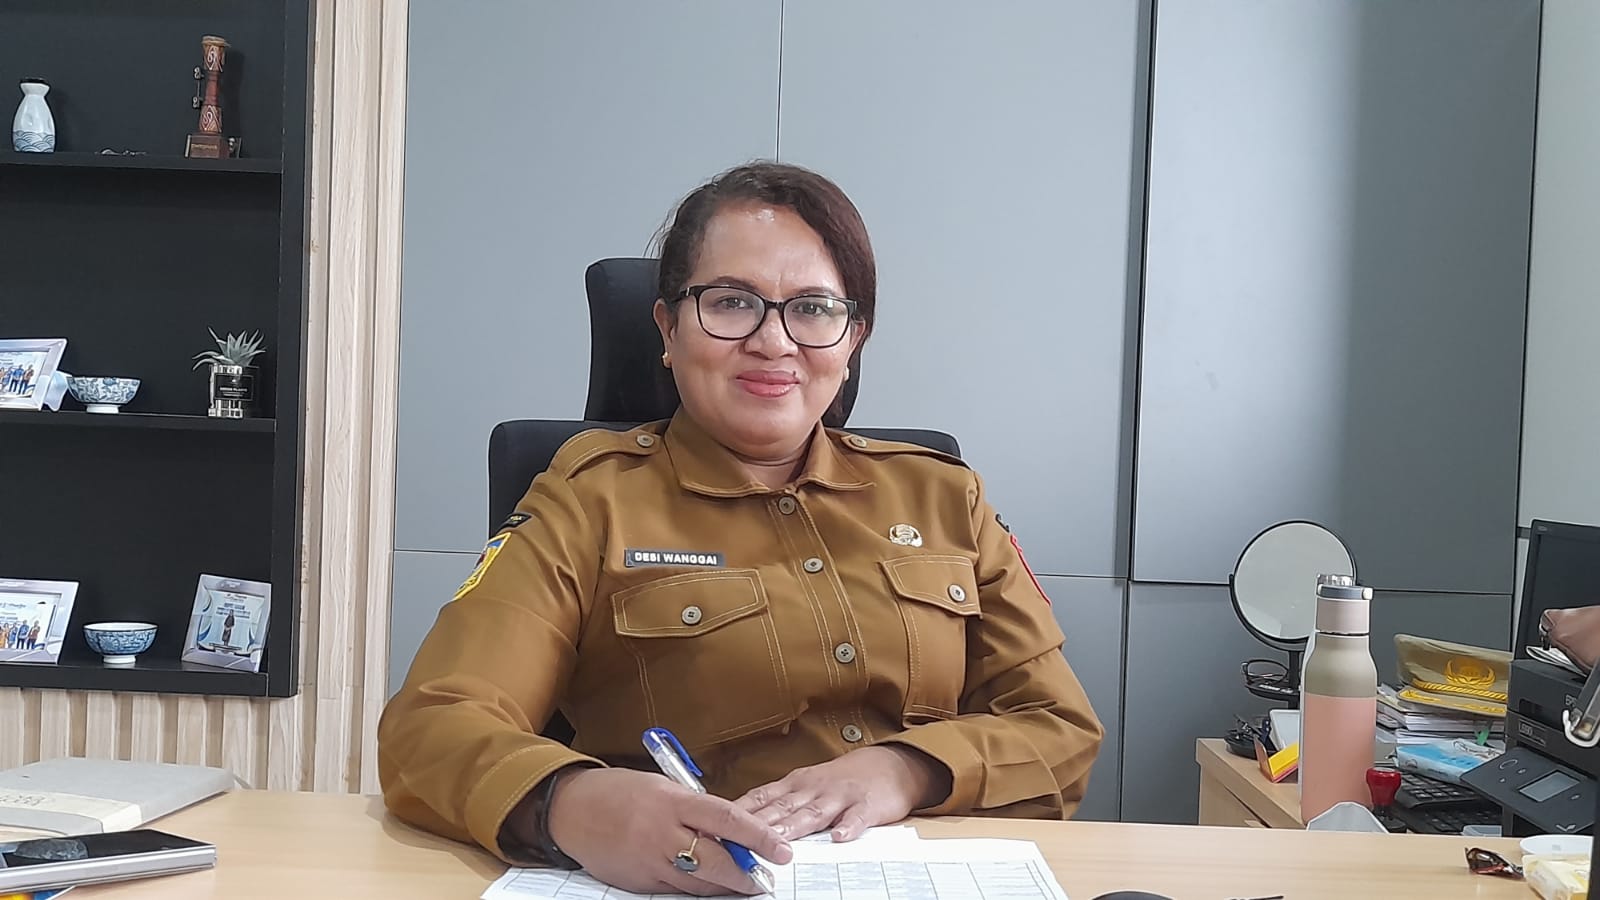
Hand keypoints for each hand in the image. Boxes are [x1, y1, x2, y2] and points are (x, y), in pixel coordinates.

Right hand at [543, 768, 791, 895]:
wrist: (571, 809)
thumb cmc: (621, 792)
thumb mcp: (663, 789)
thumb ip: (695, 809)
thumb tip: (732, 830)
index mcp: (673, 802)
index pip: (727, 818)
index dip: (759, 836)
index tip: (782, 850)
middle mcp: (663, 833)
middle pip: (716, 862)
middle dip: (746, 875)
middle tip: (764, 880)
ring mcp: (649, 861)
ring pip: (698, 884)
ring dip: (724, 886)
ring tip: (742, 884)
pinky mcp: (638, 882)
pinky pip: (675, 891)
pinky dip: (695, 889)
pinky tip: (706, 885)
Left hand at [736, 746, 950, 841]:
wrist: (888, 766)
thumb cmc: (840, 781)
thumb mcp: (805, 787)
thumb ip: (778, 806)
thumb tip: (740, 826)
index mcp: (795, 784)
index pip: (761, 798)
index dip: (738, 813)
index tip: (717, 826)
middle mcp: (813, 788)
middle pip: (782, 808)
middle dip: (759, 825)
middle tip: (739, 840)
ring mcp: (840, 795)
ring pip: (814, 812)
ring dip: (795, 827)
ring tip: (779, 842)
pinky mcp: (867, 805)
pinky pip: (857, 817)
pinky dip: (848, 826)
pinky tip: (839, 837)